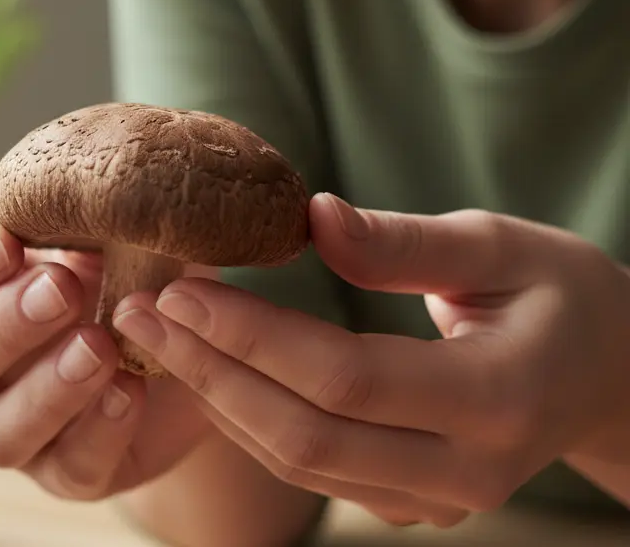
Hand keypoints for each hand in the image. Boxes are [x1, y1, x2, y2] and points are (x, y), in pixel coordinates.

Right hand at [0, 222, 211, 499]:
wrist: (194, 346)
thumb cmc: (134, 270)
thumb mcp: (116, 229)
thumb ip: (91, 211)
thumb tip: (101, 184)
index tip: (5, 240)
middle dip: (0, 326)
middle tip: (60, 288)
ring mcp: (18, 428)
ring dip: (45, 389)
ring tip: (99, 347)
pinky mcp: (70, 472)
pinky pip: (68, 468)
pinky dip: (98, 430)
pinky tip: (132, 390)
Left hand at [112, 194, 629, 526]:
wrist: (607, 376)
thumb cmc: (562, 296)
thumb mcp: (504, 246)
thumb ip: (404, 241)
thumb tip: (307, 217)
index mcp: (498, 398)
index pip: (345, 377)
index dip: (252, 335)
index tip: (178, 288)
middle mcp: (465, 469)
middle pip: (304, 435)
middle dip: (210, 373)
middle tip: (136, 314)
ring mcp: (434, 501)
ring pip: (296, 463)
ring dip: (216, 398)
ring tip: (152, 336)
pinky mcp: (407, 502)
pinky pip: (309, 470)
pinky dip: (248, 421)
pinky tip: (206, 370)